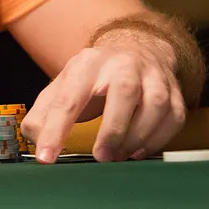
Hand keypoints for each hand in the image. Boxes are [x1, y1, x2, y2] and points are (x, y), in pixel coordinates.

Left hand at [21, 32, 186, 162]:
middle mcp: (122, 64)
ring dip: (138, 137)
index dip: (55, 130)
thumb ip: (43, 114)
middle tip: (101, 158)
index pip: (68, 98)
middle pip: (124, 90)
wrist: (134, 49)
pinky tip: (139, 151)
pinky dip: (158, 139)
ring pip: (155, 104)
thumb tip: (34, 138)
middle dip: (113, 129)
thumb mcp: (63, 87)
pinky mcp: (173, 91)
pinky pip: (174, 117)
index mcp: (87, 64)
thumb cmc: (94, 78)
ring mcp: (152, 76)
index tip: (46, 158)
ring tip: (119, 157)